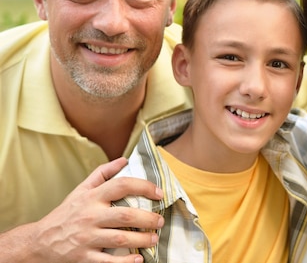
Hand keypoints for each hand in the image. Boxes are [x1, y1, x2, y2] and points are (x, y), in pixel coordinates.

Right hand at [1, 157, 163, 262]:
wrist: (39, 241)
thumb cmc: (66, 213)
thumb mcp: (81, 189)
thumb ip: (103, 173)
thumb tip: (125, 160)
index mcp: (92, 197)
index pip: (121, 185)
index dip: (144, 187)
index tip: (159, 193)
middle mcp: (90, 216)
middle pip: (125, 215)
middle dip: (148, 219)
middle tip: (160, 221)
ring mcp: (87, 238)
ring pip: (120, 238)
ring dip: (142, 240)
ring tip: (154, 239)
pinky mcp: (84, 257)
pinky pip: (108, 261)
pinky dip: (125, 261)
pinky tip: (138, 259)